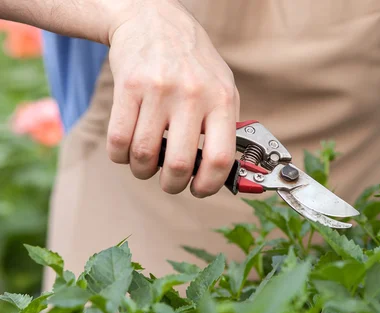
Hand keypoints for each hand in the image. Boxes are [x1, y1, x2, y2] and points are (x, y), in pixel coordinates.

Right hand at [106, 0, 238, 197]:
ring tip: (147, 163)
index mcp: (222, 100)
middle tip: (170, 182)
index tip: (199, 190)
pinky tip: (127, 151)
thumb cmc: (194, 64)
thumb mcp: (223, 88)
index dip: (208, 186)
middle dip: (172, 185)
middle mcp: (193, 95)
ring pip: (144, 156)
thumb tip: (223, 173)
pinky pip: (118, 140)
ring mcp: (159, 90)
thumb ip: (226, 127)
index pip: (220, 158)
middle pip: (179, 164)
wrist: (155, 20)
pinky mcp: (128, 87)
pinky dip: (120, 156)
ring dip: (143, 170)